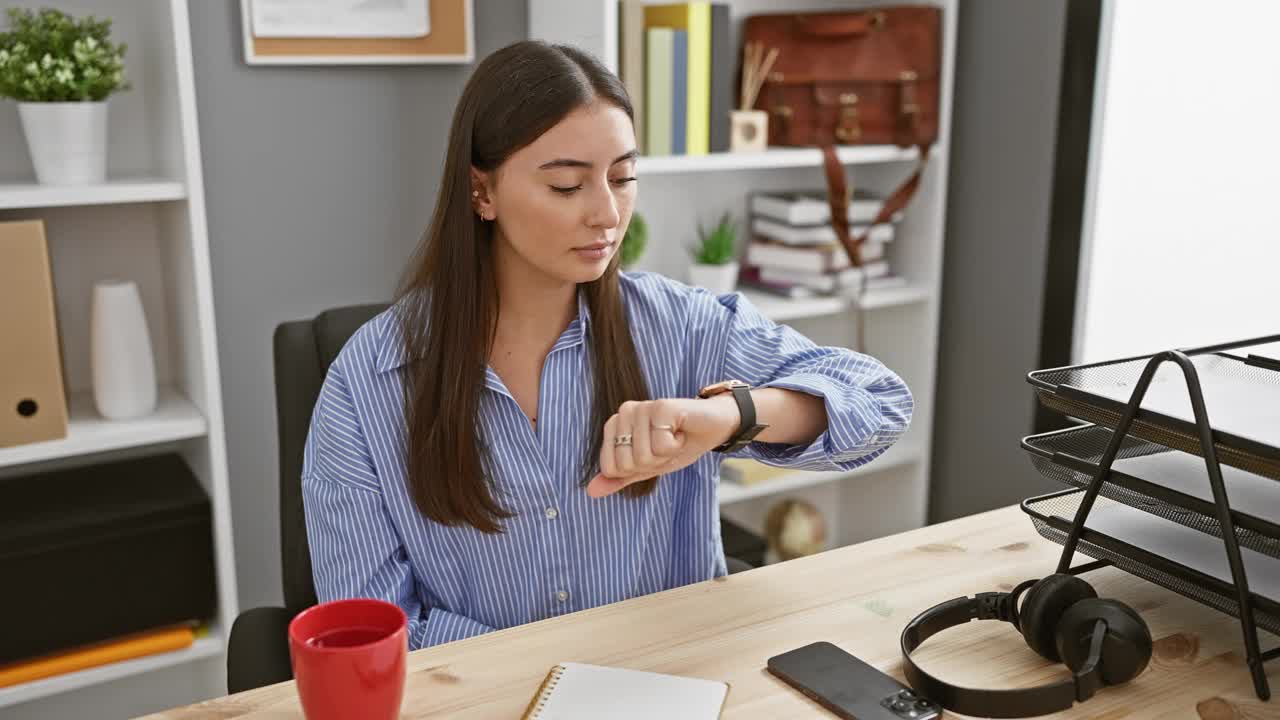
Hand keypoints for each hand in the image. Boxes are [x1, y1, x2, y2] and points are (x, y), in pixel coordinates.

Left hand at [586, 396, 740, 497]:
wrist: (713, 428)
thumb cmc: (680, 444)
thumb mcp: (648, 467)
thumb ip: (620, 477)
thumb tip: (591, 491)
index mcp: (615, 425)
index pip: (611, 468)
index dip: (637, 470)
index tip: (653, 455)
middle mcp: (625, 412)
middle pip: (626, 463)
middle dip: (653, 463)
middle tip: (666, 446)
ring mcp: (642, 407)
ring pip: (643, 455)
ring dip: (666, 454)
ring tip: (675, 437)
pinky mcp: (662, 406)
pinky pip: (661, 445)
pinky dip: (676, 446)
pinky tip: (682, 431)